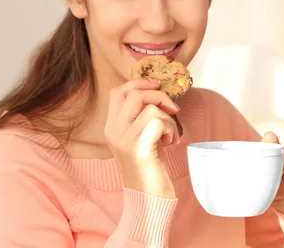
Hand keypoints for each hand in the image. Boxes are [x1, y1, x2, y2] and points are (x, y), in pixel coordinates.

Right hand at [104, 79, 180, 198]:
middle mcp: (113, 131)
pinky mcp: (138, 149)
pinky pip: (158, 122)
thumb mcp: (140, 138)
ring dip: (169, 119)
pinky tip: (171, 143)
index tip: (157, 86)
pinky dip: (171, 129)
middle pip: (133, 94)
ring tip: (170, 136)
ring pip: (149, 108)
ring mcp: (123, 140)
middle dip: (158, 95)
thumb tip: (157, 93)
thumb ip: (140, 118)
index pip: (117, 91)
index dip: (138, 83)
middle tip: (172, 109)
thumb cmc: (149, 168)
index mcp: (111, 128)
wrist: (147, 201)